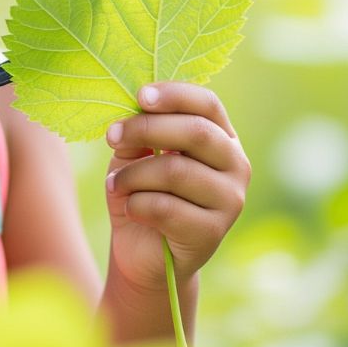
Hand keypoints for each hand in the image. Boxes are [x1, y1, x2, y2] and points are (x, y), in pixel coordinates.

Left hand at [103, 83, 249, 294]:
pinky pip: (166, 207)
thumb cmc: (143, 193)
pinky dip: (136, 204)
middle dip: (146, 129)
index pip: (207, 104)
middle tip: (112, 136)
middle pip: (196, 132)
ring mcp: (230, 200)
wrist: (143, 252)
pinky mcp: (212, 232)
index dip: (174, 94)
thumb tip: (131, 120)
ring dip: (132, 175)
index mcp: (221, 138)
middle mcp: (235, 165)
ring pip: (176, 171)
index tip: (140, 96)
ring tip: (114, 183)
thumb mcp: (134, 156)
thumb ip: (137, 135)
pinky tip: (130, 209)